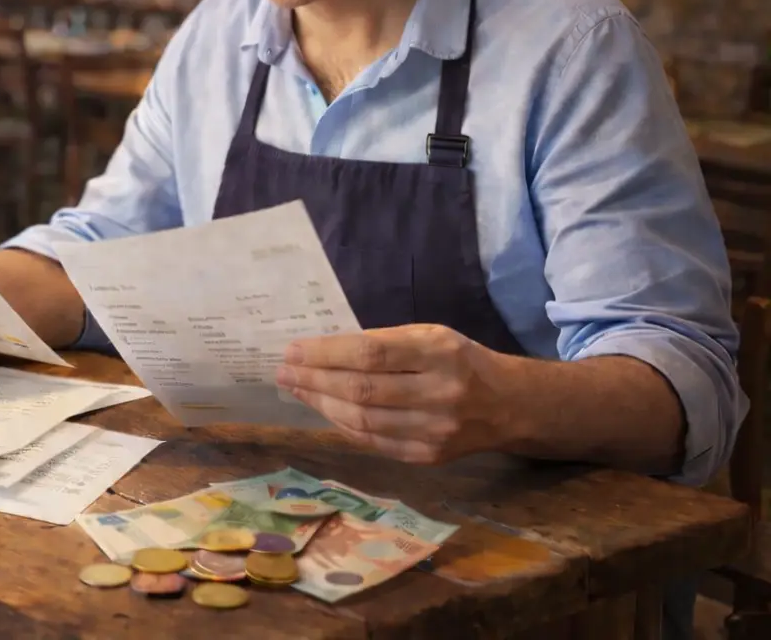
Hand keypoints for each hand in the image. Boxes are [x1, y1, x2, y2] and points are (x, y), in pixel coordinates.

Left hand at [274, 324, 515, 464]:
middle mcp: (439, 394)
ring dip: (321, 404)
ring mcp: (434, 431)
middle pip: (362, 390)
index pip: (371, 353)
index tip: (293, 350)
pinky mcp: (428, 457)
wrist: (508, 405)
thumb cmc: (459, 360)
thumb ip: (384, 341)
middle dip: (314, 380)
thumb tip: (324, 350)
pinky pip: (373, 442)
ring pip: (362, 420)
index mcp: (439, 354)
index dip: (326, 353)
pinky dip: (342, 425)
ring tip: (297, 389)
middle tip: (284, 372)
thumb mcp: (430, 336)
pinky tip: (324, 410)